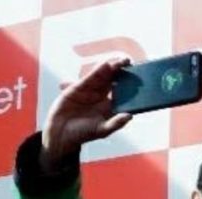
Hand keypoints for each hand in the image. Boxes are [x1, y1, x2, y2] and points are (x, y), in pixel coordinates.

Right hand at [40, 57, 133, 171]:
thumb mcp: (102, 130)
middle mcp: (102, 96)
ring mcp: (90, 90)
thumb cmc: (84, 133)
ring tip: (122, 62)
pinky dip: (97, 71)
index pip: (123, 92)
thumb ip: (115, 123)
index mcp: (111, 106)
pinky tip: (105, 65)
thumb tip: (130, 116)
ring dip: (112, 68)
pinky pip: (89, 78)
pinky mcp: (78, 87)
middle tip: (131, 63)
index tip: (140, 78)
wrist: (61, 133)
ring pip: (103, 76)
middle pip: (114, 81)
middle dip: (123, 72)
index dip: (131, 85)